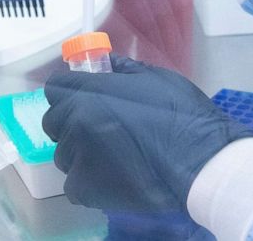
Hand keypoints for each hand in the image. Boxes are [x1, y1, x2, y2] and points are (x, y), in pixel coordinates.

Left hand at [42, 55, 252, 212]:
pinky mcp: (85, 189)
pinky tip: (113, 174)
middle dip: (72, 120)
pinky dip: (89, 179)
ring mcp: (78, 158)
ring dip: (80, 151)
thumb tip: (106, 63)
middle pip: (54, 120)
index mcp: (91, 93)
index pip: (56, 86)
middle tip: (100, 125)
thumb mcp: (155, 78)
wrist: (198, 161)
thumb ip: (124, 70)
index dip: (70, 89)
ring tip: (112, 154)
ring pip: (64, 153)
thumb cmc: (181, 114)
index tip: (84, 94)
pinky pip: (74, 181)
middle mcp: (76, 124)